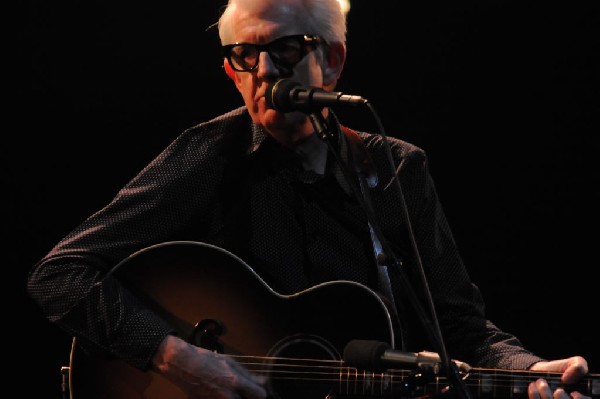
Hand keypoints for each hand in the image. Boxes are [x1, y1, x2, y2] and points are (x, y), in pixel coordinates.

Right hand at [152, 334, 267, 398]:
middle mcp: (227, 396)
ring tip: (230, 391)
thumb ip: (247, 375)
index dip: (260, 393)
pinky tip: (219, 393)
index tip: (257, 390)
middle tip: (243, 390)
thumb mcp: (230, 362)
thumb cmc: (206, 359)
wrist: (182, 365)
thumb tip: (262, 381)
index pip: (260, 395)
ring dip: (236, 398)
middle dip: (247, 397)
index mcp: (234, 382)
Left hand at [528, 356, 588, 398]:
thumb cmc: (559, 370)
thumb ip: (579, 367)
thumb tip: (568, 379)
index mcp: (578, 397)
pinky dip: (534, 394)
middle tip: (557, 390)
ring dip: (546, 394)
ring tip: (541, 383)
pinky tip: (533, 386)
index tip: (574, 393)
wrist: (539, 372)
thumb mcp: (573, 363)